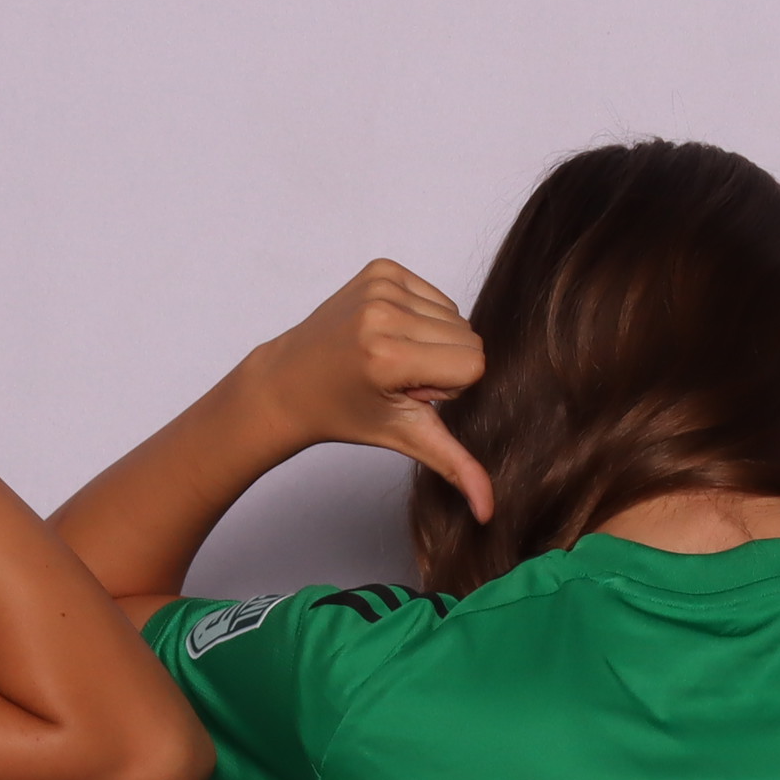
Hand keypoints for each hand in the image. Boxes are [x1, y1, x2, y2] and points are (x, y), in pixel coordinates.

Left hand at [237, 261, 489, 518]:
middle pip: (468, 337)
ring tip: (391, 356)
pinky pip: (434, 293)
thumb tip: (489, 511)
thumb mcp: (401, 438)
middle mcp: (383, 313)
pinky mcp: (380, 269)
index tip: (412, 393)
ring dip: (432, 339)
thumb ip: (453, 465)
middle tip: (399, 377)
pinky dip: (420, 316)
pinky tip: (388, 334)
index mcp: (388, 356)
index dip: (449, 386)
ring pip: (454, 314)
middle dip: (443, 362)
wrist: (289, 380)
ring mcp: (380, 286)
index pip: (473, 364)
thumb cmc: (342, 412)